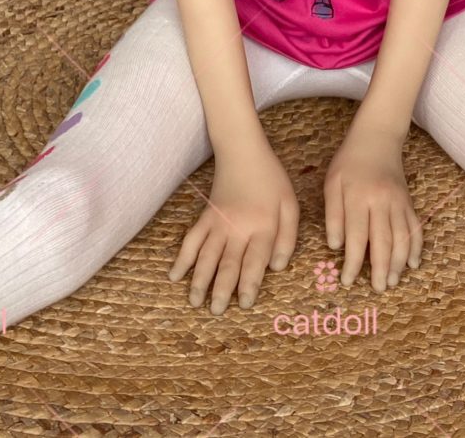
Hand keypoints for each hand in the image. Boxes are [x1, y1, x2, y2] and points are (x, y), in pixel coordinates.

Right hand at [168, 140, 298, 314]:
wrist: (243, 152)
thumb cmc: (271, 180)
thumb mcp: (290, 204)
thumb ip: (287, 237)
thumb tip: (277, 268)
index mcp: (263, 226)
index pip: (255, 262)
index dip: (250, 285)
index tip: (246, 304)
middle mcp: (238, 227)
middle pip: (228, 264)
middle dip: (221, 291)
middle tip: (217, 312)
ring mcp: (218, 222)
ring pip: (206, 257)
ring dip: (199, 281)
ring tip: (195, 303)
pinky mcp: (205, 216)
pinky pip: (191, 240)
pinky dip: (182, 258)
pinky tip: (174, 275)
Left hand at [324, 120, 421, 292]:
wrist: (377, 139)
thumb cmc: (349, 162)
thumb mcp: (332, 184)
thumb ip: (333, 215)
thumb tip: (336, 246)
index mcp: (358, 198)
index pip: (356, 238)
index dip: (353, 263)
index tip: (347, 281)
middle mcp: (382, 202)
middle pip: (384, 242)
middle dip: (381, 269)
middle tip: (378, 289)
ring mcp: (399, 202)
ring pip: (403, 238)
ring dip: (399, 263)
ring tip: (393, 282)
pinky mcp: (409, 202)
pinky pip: (416, 227)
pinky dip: (416, 247)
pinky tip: (413, 263)